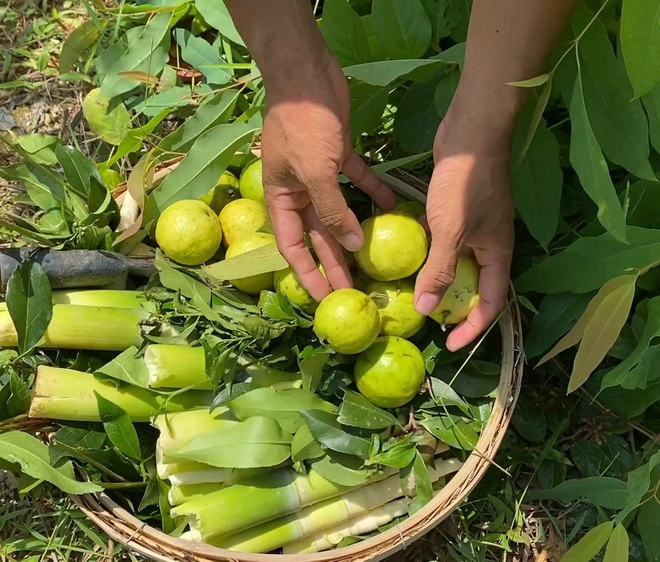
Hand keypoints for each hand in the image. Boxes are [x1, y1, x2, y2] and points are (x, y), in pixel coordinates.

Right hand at [261, 53, 395, 301]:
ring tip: (372, 260)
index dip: (307, 275)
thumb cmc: (302, 126)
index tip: (324, 298)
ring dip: (353, 235)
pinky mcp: (338, 155)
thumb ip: (331, 211)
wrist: (306, 74)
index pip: (293, 248)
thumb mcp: (314, 173)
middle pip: (318, 236)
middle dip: (335, 263)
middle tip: (355, 290)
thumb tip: (350, 245)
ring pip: (339, 213)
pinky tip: (390, 206)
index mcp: (282, 200)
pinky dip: (372, 193)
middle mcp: (299, 192)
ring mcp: (319, 174)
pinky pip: (358, 181)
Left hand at [413, 99, 514, 351]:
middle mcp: (489, 245)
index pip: (490, 304)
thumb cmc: (466, 184)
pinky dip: (430, 255)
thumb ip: (441, 271)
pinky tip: (407, 259)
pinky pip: (445, 244)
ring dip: (438, 281)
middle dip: (453, 307)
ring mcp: (473, 228)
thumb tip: (426, 310)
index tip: (449, 345)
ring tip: (411, 295)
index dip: (472, 328)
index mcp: (498, 254)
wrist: (471, 133)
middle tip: (425, 319)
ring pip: (457, 265)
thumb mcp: (452, 232)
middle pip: (474, 287)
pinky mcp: (457, 212)